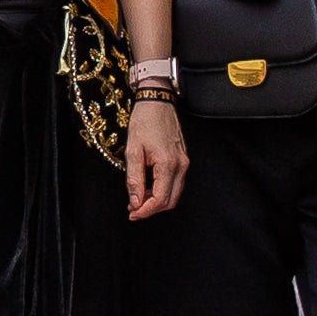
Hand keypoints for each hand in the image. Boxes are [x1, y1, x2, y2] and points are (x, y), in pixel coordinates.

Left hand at [121, 94, 185, 217]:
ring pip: (174, 193)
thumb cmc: (144, 122)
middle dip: (152, 209)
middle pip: (170, 201)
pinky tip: (148, 187)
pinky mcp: (183, 159)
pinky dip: (163, 190)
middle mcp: (181, 165)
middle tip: (133, 209)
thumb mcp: (133, 151)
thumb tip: (135, 201)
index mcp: (168, 164)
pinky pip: (175, 182)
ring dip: (157, 200)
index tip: (132, 214)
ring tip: (138, 198)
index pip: (160, 199)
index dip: (145, 211)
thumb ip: (134, 179)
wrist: (157, 101)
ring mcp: (184, 162)